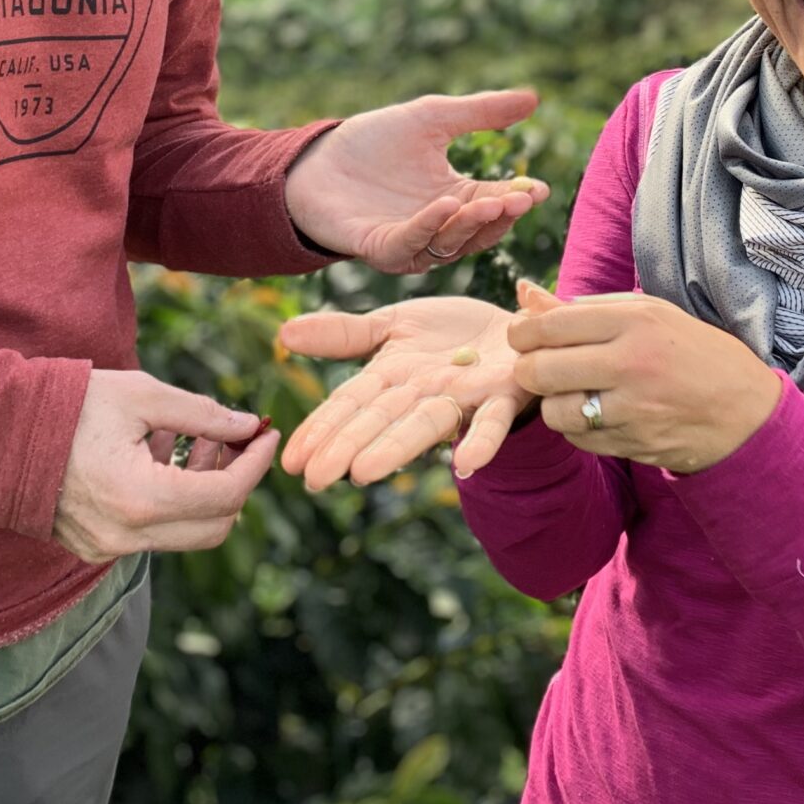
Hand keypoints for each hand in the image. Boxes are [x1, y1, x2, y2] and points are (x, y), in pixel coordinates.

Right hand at [51, 368, 276, 561]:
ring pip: (185, 532)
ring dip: (204, 489)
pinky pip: (153, 532)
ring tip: (196, 439)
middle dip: (236, 481)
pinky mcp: (96, 547)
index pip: (226, 495)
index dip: (255, 463)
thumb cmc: (68, 406)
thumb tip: (247, 426)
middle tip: (237, 438)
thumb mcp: (141, 397)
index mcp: (142, 499)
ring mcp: (109, 548)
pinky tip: (160, 455)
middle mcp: (127, 536)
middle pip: (215, 526)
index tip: (265, 432)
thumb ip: (202, 414)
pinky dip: (172, 499)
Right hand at [277, 282, 558, 487]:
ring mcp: (464, 397)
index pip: (349, 404)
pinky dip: (481, 442)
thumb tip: (284, 334)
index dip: (321, 429)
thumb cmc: (452, 333)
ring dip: (396, 448)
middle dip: (348, 447)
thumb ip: (346, 334)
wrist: (518, 326)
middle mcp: (424, 394)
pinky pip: (493, 421)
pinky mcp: (506, 394)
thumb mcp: (394, 324)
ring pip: (426, 424)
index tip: (291, 461)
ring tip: (365, 472)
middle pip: (381, 420)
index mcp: (393, 378)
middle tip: (315, 479)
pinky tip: (466, 465)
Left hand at [284, 89, 549, 272]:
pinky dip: (429, 226)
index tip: (539, 187)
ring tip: (492, 200)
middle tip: (521, 198)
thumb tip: (535, 98)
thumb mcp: (433, 118)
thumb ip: (481, 112)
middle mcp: (438, 227)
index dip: (519, 197)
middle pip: (479, 229)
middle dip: (501, 214)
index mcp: (456, 199)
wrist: (316, 159)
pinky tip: (446, 204)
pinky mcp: (380, 248)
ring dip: (472, 224)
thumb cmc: (373, 141)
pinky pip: (410, 244)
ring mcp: (411, 242)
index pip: (496, 202)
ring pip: (451, 242)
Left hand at [510, 293, 782, 474]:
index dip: (522, 332)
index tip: (521, 335)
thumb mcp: (647, 314)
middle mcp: (631, 363)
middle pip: (541, 370)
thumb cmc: (692, 352)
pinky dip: (577, 428)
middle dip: (527, 370)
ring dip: (552, 403)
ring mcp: (633, 409)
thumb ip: (583, 308)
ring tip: (570, 392)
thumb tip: (524, 295)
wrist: (744, 410)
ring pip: (554, 411)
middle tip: (535, 367)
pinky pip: (578, 439)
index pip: (551, 325)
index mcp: (634, 321)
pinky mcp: (634, 444)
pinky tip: (596, 413)